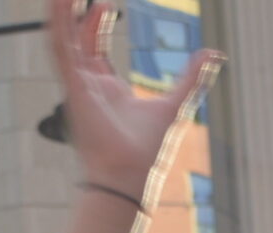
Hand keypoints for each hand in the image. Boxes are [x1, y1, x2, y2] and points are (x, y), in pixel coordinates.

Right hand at [45, 0, 220, 202]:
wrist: (129, 174)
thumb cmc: (146, 150)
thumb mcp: (174, 104)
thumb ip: (192, 78)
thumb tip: (214, 53)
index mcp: (107, 89)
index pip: (95, 49)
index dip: (97, 25)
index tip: (106, 5)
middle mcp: (88, 86)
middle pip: (76, 42)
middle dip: (77, 16)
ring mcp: (79, 86)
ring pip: (64, 42)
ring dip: (60, 16)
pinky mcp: (74, 88)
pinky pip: (62, 50)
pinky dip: (58, 26)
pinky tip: (58, 2)